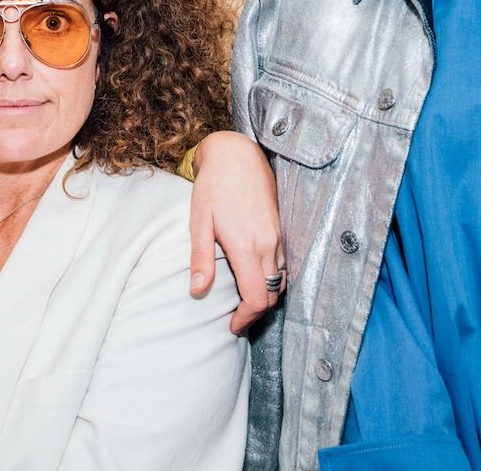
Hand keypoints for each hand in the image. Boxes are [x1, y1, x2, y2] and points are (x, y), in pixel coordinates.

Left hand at [188, 129, 281, 333]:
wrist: (236, 155)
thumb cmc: (213, 187)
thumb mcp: (200, 221)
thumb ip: (200, 258)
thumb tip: (197, 290)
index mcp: (247, 247)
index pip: (256, 298)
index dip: (245, 318)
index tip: (231, 325)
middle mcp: (268, 245)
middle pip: (271, 295)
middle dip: (255, 312)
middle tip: (236, 319)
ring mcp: (278, 236)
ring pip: (280, 281)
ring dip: (265, 296)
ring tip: (244, 301)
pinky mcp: (281, 229)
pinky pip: (283, 264)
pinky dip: (273, 279)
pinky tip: (255, 277)